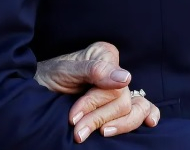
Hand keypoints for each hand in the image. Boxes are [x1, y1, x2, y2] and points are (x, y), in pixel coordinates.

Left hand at [35, 41, 159, 141]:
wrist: (40, 88)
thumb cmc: (52, 76)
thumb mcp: (67, 70)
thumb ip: (94, 71)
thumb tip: (126, 78)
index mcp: (106, 55)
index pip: (113, 86)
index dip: (93, 104)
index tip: (73, 117)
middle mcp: (116, 71)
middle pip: (123, 101)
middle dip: (98, 118)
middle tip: (78, 131)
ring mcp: (120, 88)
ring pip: (136, 109)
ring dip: (118, 126)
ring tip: (99, 134)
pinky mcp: (120, 103)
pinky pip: (144, 108)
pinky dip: (148, 115)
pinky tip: (149, 123)